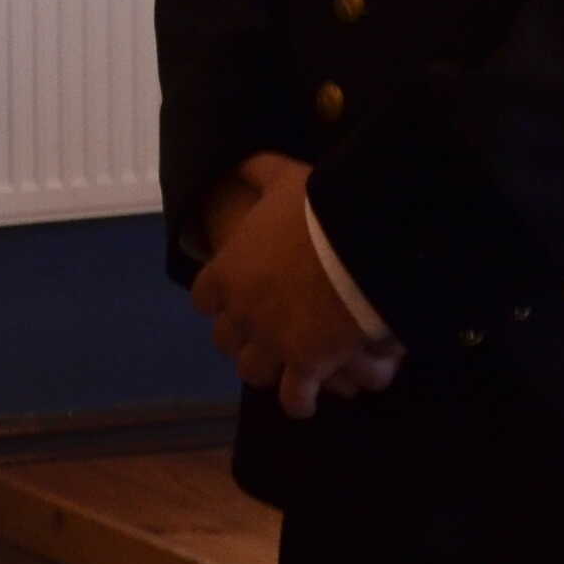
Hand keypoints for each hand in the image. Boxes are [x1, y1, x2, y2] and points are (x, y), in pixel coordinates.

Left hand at [190, 153, 400, 418]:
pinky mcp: (306, 365)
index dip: (217, 301)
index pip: (205, 297)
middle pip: (226, 339)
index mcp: (228, 270)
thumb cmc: (318, 210)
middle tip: (261, 336)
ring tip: (284, 368)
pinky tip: (307, 399)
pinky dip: (299, 401)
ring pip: (254, 371)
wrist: (358, 244)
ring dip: (267, 370)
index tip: (230, 300)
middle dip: (241, 340)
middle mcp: (241, 311)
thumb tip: (239, 163)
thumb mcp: (282, 178)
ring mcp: (271, 341)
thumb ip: (256, 170)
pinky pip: (295, 397)